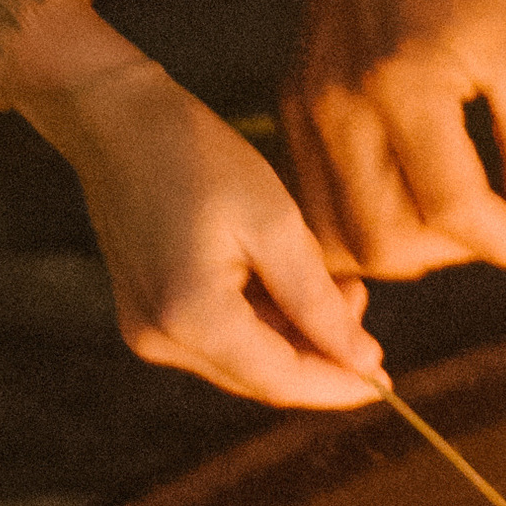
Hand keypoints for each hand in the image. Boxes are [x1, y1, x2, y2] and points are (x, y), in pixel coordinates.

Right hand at [0, 0, 387, 411]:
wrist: (118, 121)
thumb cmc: (199, 159)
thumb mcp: (274, 224)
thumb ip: (318, 303)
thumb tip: (363, 362)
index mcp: (191, 319)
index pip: (280, 380)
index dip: (337, 385)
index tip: (387, 381)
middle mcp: (160, 341)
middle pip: (259, 375)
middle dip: (317, 352)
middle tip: (358, 296)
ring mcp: (147, 331)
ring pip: (241, 359)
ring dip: (290, 333)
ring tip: (327, 281)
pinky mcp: (145, 315)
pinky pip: (216, 337)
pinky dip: (257, 319)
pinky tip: (281, 278)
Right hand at [281, 0, 505, 286]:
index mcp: (406, 84)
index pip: (454, 209)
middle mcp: (342, 106)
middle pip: (385, 243)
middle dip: (453, 256)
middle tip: (500, 229)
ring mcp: (308, 108)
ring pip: (342, 236)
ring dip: (404, 250)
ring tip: (456, 219)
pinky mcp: (292, 104)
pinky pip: (318, 200)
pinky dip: (364, 223)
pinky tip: (412, 197)